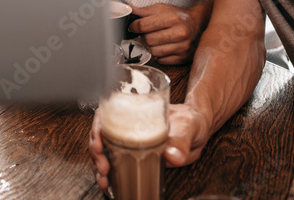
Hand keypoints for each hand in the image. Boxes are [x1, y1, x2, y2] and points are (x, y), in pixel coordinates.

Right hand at [90, 102, 212, 191]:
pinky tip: (108, 182)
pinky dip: (108, 173)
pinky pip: (114, 162)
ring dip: (99, 165)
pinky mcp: (133, 155)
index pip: (106, 113)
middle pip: (100, 134)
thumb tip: (172, 155)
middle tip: (103, 167)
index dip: (97, 128)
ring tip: (103, 179)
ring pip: (103, 150)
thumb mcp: (187, 126)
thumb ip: (181, 140)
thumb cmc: (190, 120)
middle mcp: (127, 124)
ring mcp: (128, 140)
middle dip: (96, 152)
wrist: (198, 131)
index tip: (99, 144)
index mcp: (134, 110)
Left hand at [129, 2, 207, 64]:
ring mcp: (183, 47)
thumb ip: (145, 11)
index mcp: (173, 18)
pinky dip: (160, 55)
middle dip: (143, 36)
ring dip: (151, 46)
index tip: (133, 27)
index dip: (134, 26)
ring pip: (154, 52)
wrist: (199, 24)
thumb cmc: (179, 16)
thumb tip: (129, 9)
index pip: (144, 25)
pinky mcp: (184, 57)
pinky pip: (162, 60)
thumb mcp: (162, 9)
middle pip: (148, 40)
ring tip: (155, 40)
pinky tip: (163, 47)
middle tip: (145, 33)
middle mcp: (180, 33)